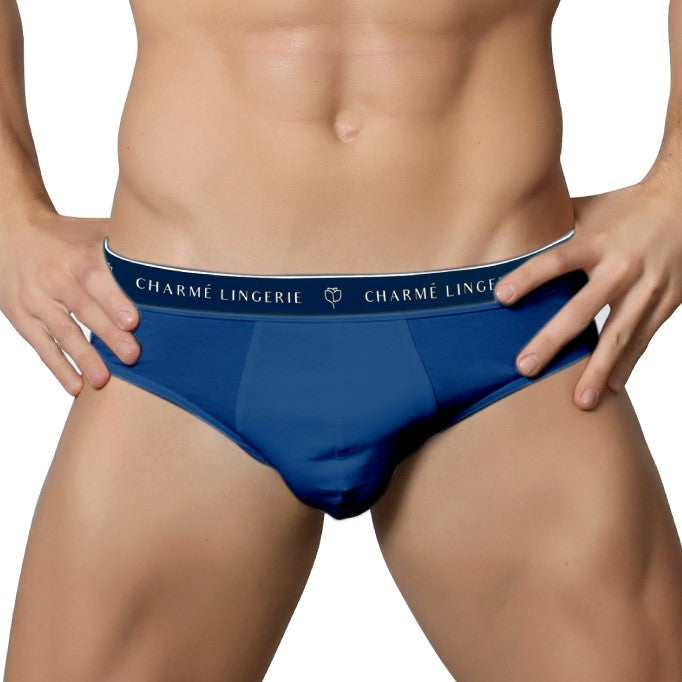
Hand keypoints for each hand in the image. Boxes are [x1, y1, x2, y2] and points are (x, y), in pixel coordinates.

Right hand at [0, 203, 140, 395]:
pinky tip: (76, 387)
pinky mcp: (20, 315)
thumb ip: (128, 242)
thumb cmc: (70, 236)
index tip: (134, 321)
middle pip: (82, 308)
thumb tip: (178, 244)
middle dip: (107, 334)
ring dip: (83, 358)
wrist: (10, 230)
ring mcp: (35, 298)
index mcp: (78, 254)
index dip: (114, 300)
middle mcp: (54, 276)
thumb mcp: (94, 231)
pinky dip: (58, 367)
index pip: (96, 278)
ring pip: (61, 331)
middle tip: (131, 356)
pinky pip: (40, 345)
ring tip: (103, 381)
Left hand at [493, 176, 681, 409]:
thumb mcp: (588, 210)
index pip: (556, 260)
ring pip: (619, 335)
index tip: (500, 297)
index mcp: (597, 241)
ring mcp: (647, 288)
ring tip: (580, 401)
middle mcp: (622, 267)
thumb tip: (505, 231)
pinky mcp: (666, 302)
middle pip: (582, 308)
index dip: (528, 278)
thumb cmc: (625, 207)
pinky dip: (626, 365)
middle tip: (526, 367)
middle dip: (553, 340)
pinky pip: (643, 339)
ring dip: (598, 369)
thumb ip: (551, 225)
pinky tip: (609, 389)